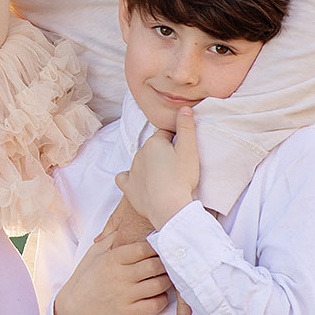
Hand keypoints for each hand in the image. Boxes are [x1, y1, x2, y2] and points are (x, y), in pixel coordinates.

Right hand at [94, 197, 190, 314]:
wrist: (74, 307)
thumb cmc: (85, 277)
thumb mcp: (94, 253)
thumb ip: (112, 239)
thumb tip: (128, 225)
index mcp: (112, 258)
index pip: (144, 248)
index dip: (157, 246)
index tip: (164, 246)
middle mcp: (120, 276)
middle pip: (156, 265)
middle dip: (166, 263)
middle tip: (172, 262)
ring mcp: (125, 295)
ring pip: (159, 285)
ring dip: (167, 281)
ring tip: (167, 277)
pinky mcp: (129, 313)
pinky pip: (156, 305)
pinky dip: (162, 300)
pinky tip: (158, 295)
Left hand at [117, 105, 200, 229]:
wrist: (168, 206)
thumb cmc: (182, 178)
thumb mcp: (189, 150)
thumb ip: (186, 127)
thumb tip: (184, 108)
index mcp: (153, 142)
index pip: (165, 134)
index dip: (175, 140)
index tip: (183, 150)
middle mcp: (139, 153)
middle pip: (153, 148)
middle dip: (163, 153)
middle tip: (177, 166)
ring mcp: (132, 170)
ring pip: (141, 162)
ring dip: (150, 165)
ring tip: (166, 178)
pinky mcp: (128, 187)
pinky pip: (124, 178)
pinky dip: (131, 178)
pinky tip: (139, 182)